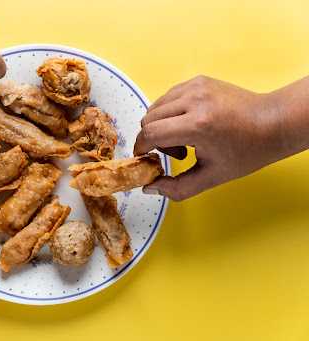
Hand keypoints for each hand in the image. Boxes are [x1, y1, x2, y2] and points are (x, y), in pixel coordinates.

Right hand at [134, 75, 308, 200]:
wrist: (273, 122)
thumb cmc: (247, 151)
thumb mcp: (212, 177)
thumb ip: (177, 188)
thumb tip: (150, 188)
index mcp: (198, 125)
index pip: (150, 132)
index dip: (141, 147)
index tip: (145, 157)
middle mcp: (194, 100)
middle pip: (149, 118)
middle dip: (154, 139)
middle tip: (177, 152)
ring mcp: (196, 86)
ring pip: (156, 107)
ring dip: (161, 125)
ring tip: (185, 138)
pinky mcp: (198, 80)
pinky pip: (168, 97)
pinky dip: (170, 113)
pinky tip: (189, 124)